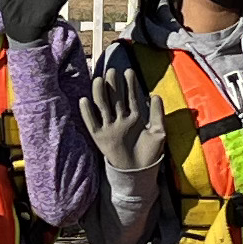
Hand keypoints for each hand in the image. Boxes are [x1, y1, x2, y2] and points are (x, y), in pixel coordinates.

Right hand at [82, 53, 165, 177]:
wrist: (140, 173)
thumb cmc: (150, 153)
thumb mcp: (158, 132)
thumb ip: (157, 114)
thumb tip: (154, 95)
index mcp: (135, 117)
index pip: (131, 97)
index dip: (130, 85)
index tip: (128, 71)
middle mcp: (121, 120)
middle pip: (115, 98)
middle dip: (113, 84)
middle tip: (112, 71)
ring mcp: (110, 127)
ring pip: (102, 107)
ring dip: (100, 93)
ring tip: (99, 80)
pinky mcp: (100, 137)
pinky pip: (91, 123)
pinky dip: (87, 113)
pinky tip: (84, 101)